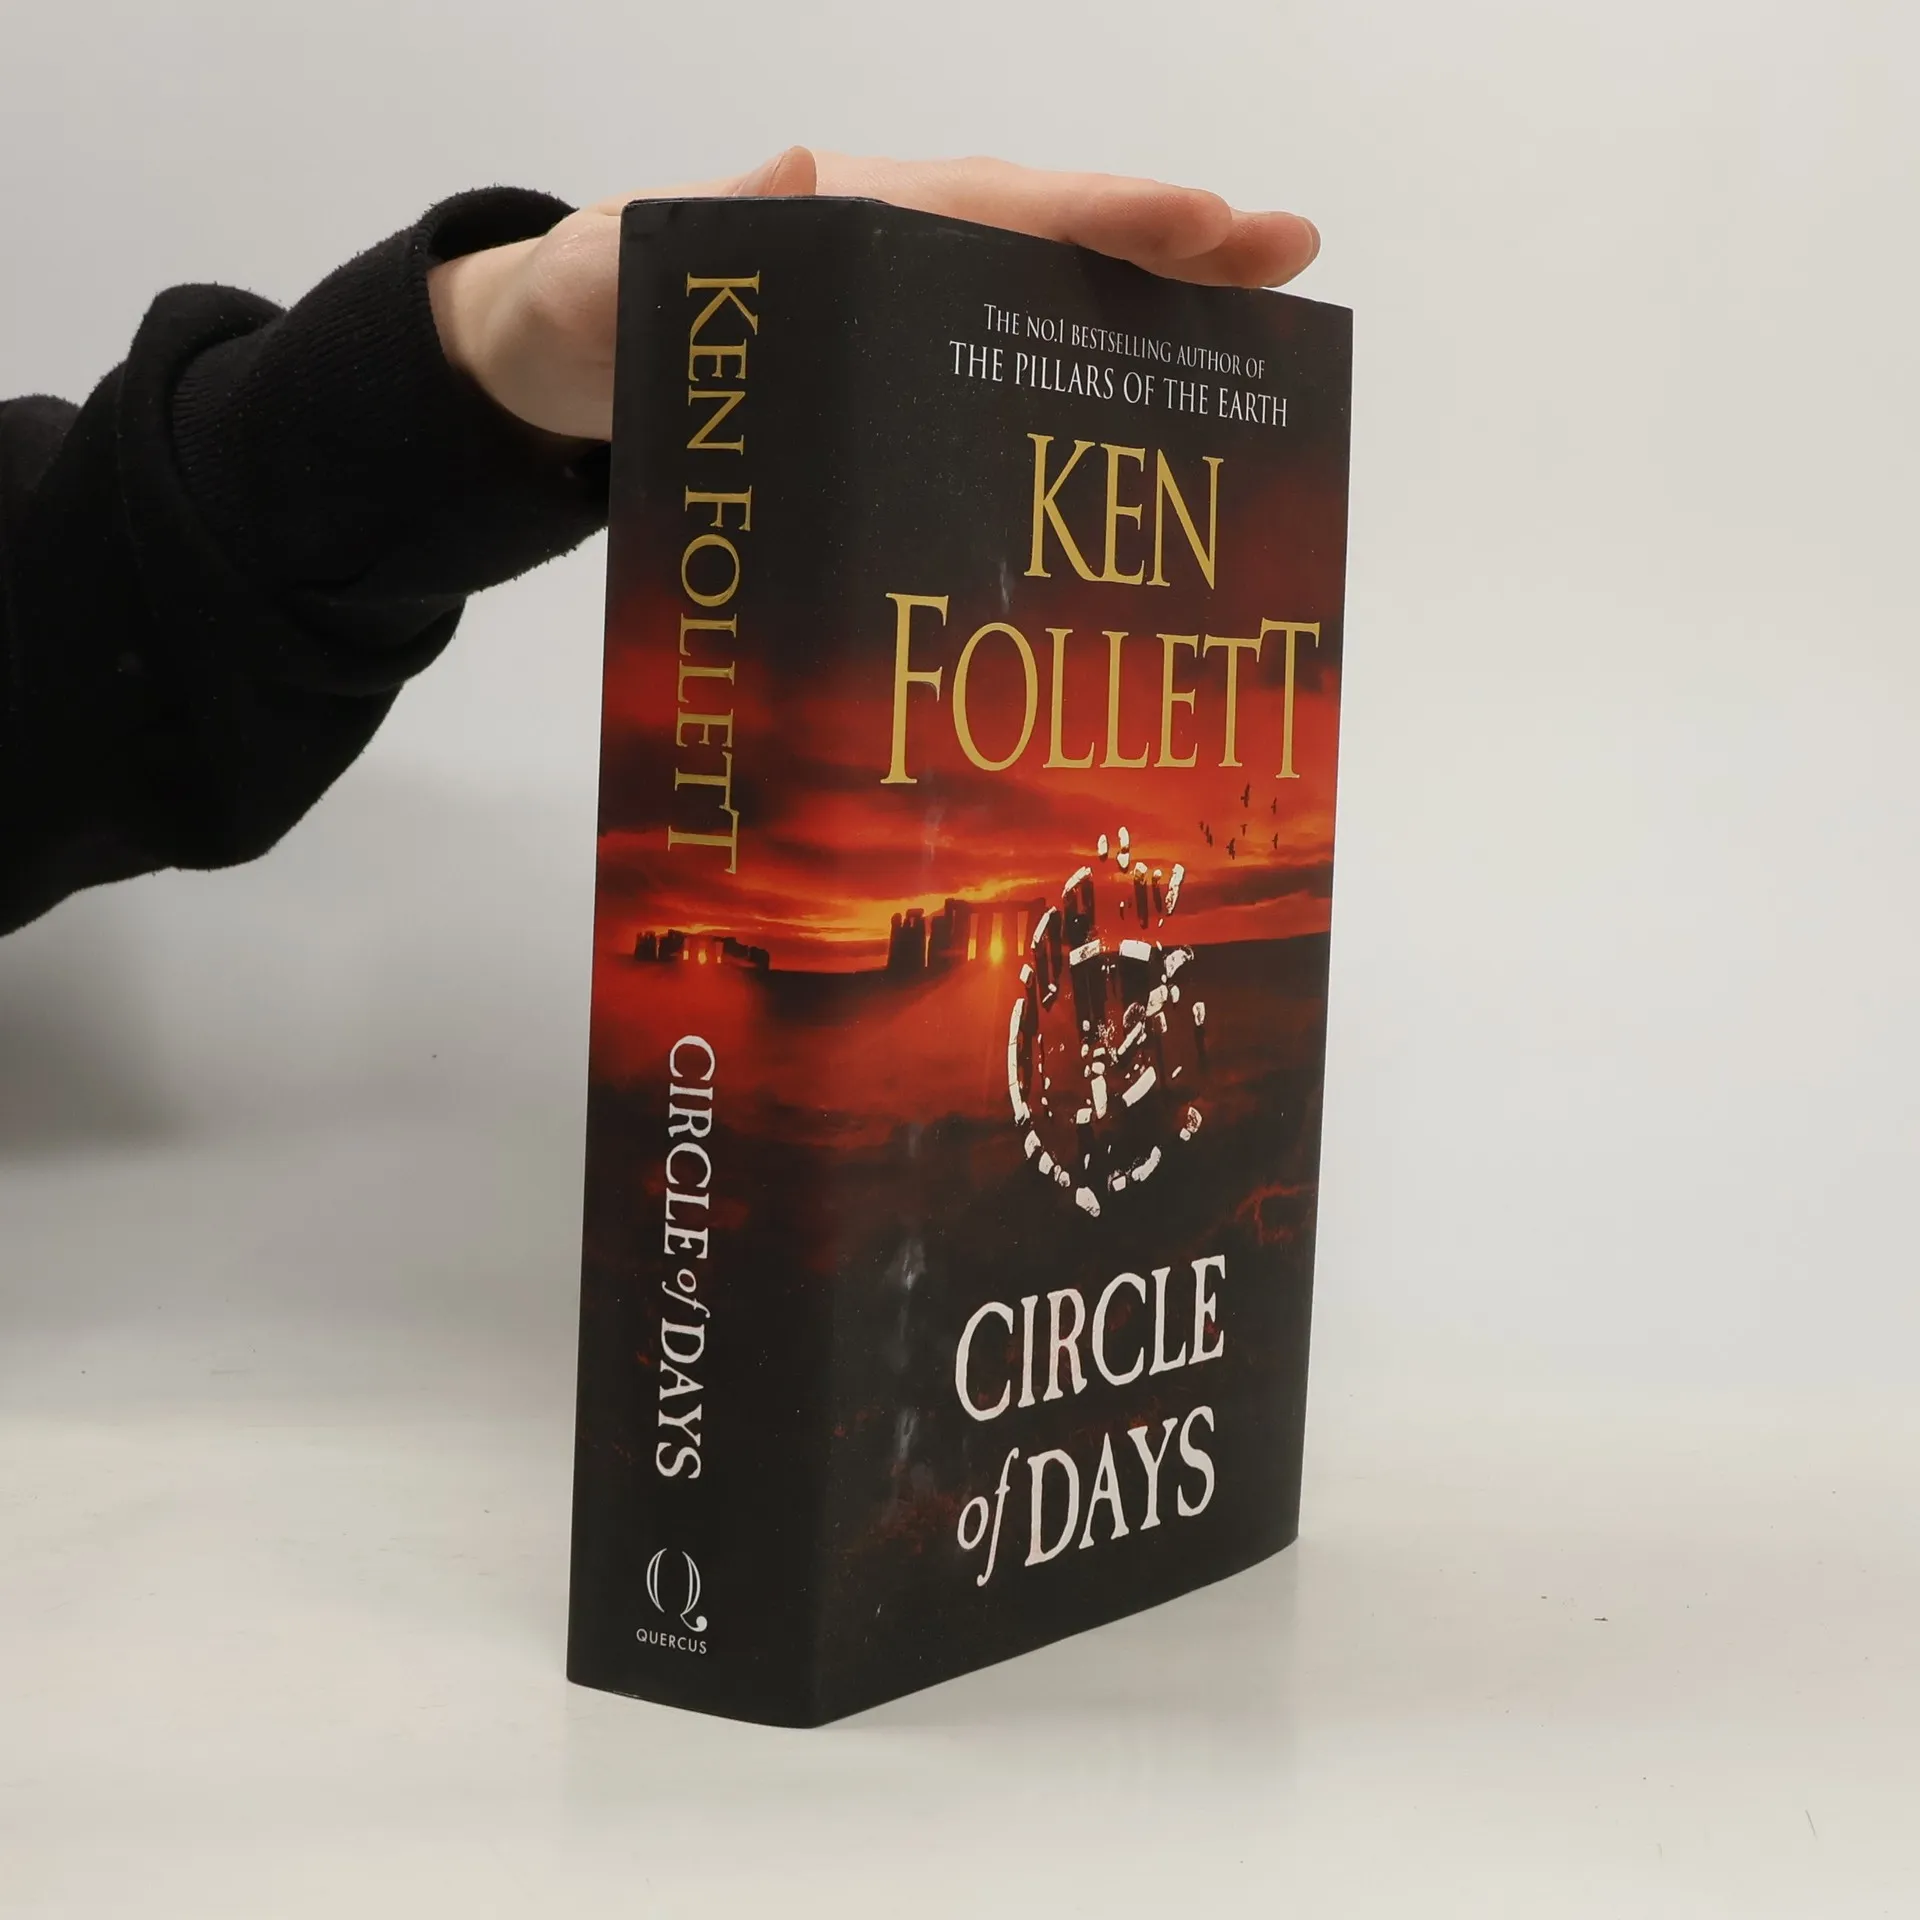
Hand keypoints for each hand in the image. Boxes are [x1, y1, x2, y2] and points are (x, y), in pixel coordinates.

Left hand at [428, 149, 1319, 441]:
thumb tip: (805, 175)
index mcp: (848, 223)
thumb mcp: (606, 269)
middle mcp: (897, 261)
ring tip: (1261, 327)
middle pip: (1051, 242)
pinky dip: (1081, 384)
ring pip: (1045, 303)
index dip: (1097, 214)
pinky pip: (1003, 374)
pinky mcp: (895, 385)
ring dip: (1150, 312)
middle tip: (1287, 251)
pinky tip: (1150, 422)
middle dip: (1170, 246)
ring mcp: (903, 325)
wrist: (559, 366)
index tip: (1201, 217)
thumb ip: (689, 232)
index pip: (990, 207)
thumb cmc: (586, 308)